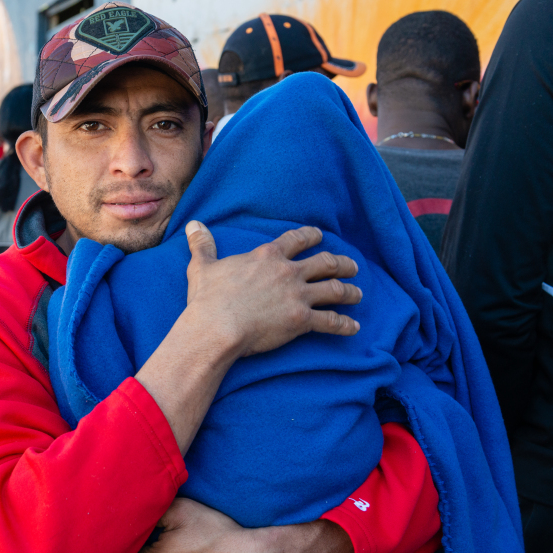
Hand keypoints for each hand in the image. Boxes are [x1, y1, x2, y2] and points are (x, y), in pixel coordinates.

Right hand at [183, 221, 360, 357]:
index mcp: (267, 256)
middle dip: (342, 264)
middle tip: (352, 266)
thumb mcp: (203, 266)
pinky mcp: (301, 321)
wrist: (216, 327)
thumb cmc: (208, 299)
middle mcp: (288, 272)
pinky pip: (331, 322)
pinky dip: (345, 325)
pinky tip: (354, 327)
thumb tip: (194, 224)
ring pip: (334, 290)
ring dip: (350, 292)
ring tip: (358, 294)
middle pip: (325, 262)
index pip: (297, 240)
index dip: (311, 236)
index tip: (321, 236)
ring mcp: (297, 296)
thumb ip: (203, 244)